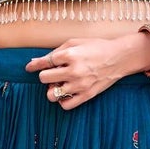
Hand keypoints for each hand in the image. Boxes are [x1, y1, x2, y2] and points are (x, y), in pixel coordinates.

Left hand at [26, 32, 149, 108]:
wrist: (119, 57)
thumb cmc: (96, 47)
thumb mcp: (75, 43)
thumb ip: (55, 52)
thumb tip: (35, 61)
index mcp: (70, 55)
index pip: (44, 63)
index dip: (34, 65)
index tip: (30, 67)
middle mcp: (74, 71)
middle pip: (44, 78)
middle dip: (45, 75)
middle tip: (53, 72)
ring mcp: (80, 85)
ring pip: (51, 95)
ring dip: (51, 89)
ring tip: (59, 83)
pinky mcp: (86, 95)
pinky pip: (65, 105)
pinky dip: (62, 100)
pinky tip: (66, 92)